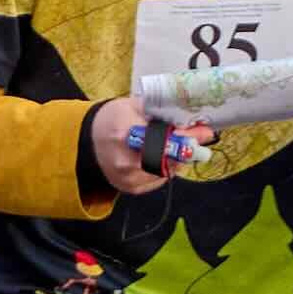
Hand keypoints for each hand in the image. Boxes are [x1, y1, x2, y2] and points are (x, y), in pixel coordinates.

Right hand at [90, 97, 214, 195]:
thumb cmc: (113, 118)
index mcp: (126, 132)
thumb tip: (195, 122)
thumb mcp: (135, 106)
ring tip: (174, 147)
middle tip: (197, 140)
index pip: (166, 138)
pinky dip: (165, 168)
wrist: (87, 140)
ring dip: (177, 159)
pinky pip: (160, 180)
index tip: (205, 132)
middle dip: (186, 149)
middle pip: (169, 158)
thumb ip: (164, 112)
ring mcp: (128, 177)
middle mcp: (126, 159)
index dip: (188, 137)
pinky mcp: (130, 188)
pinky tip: (160, 157)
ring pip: (168, 171)